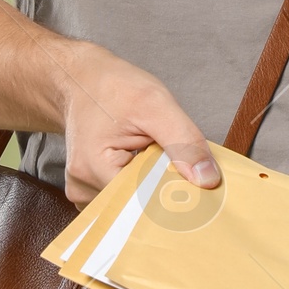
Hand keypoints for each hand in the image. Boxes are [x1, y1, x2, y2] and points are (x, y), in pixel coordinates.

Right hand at [55, 43, 220, 206]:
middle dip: (163, 188)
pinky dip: (140, 183)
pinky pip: (124, 197)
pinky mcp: (90, 190)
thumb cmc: (112, 88)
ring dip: (151, 185)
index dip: (173, 195)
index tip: (196, 188)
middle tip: (173, 161)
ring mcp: (84, 192)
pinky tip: (141, 163)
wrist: (80, 80)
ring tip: (150, 155)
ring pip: (133, 203)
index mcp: (93, 170)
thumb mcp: (155, 105)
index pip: (143, 203)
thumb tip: (207, 179)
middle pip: (138, 207)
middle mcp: (83, 189)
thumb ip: (184, 142)